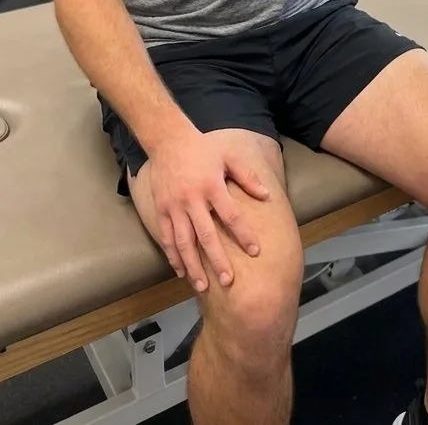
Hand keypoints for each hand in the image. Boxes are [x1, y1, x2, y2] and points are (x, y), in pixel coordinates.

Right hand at [147, 126, 270, 291]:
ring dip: (193, 266)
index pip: (231, 215)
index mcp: (212, 186)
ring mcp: (174, 206)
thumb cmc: (203, 149)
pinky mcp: (161, 210)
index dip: (243, 234)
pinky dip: (173, 256)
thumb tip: (267, 196)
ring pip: (184, 242)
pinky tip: (181, 271)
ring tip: (202, 286)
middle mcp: (192, 199)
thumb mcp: (229, 156)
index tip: (255, 251)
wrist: (168, 140)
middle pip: (206, 235)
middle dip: (217, 260)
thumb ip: (248, 177)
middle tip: (228, 281)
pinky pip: (167, 237)